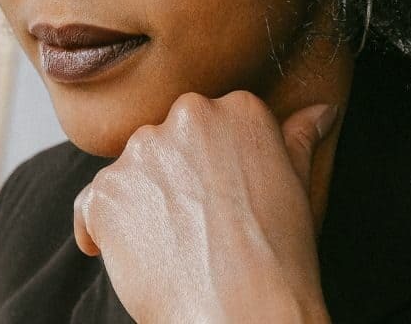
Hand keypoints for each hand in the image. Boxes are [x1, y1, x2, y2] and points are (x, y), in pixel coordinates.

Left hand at [73, 91, 337, 323]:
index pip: (209, 123)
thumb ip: (297, 139)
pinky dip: (102, 231)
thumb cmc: (279, 260)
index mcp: (237, 107)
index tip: (222, 201)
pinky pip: (91, 205)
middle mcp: (188, 115)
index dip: (211, 167)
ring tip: (172, 248)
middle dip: (174, 179)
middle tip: (197, 227)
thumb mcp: (297, 188)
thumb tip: (319, 111)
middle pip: (167, 141)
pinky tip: (132, 259)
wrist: (246, 316)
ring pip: (130, 170)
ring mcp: (142, 151)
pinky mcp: (108, 191)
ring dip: (141, 202)